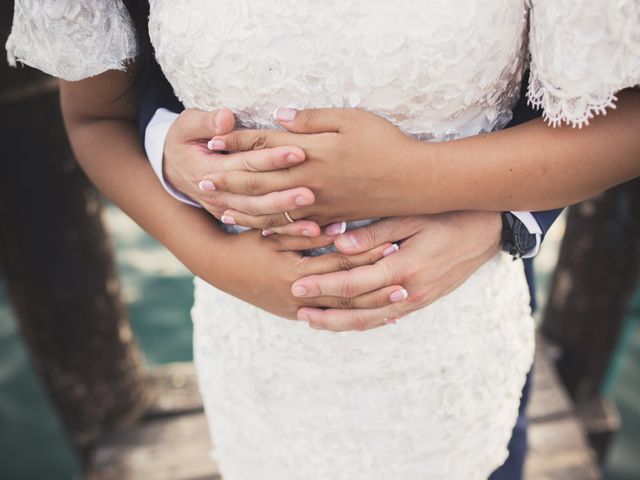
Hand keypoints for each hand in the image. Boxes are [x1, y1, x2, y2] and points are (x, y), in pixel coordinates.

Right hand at [163, 108, 321, 235]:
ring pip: (262, 219)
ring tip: (317, 225)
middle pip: (256, 197)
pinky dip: (291, 234)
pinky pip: (267, 229)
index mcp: (207, 170)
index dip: (271, 158)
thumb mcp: (186, 124)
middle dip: (285, 196)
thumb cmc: (184, 140)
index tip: (300, 152)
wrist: (172, 170)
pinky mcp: (241, 218)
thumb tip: (226, 118)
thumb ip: (206, 121)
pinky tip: (315, 234)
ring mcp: (229, 211)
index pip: (245, 164)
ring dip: (290, 223)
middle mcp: (219, 196)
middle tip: (312, 192)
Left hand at [202, 108, 422, 231]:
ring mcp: (317, 204)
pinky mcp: (329, 219)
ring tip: (218, 207)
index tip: (211, 142)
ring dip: (241, 208)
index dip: (235, 143)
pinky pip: (292, 227)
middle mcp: (308, 182)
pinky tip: (259, 230)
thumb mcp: (351, 119)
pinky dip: (270, 228)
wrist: (415, 182)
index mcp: (312, 153)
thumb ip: (312, 120)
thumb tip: (277, 116)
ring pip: (269, 209)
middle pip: (258, 181)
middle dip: (227, 179)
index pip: (264, 147)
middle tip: (200, 180)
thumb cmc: (386, 145)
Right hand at [205, 229, 402, 319]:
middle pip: (346, 294)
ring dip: (371, 308)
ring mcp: (297, 310)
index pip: (339, 265)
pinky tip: (377, 317)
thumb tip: (341, 227)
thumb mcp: (273, 232)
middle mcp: (298, 297)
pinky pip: (332, 319)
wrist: (219, 266)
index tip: (394, 247)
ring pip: (341, 313)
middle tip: (408, 284)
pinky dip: (354, 318)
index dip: (367, 257)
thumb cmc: (247, 242)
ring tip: (399, 303)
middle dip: (377, 290)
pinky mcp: (295, 314)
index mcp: (294, 273)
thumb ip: (305, 231)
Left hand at [285, 211, 501, 330]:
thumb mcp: (412, 217)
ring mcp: (416, 300)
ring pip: (372, 320)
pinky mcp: (422, 300)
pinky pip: (388, 317)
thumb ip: (375, 233)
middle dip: (325, 313)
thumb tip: (339, 244)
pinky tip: (347, 321)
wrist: (486, 232)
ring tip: (314, 321)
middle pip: (358, 311)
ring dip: (341, 323)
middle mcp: (408, 291)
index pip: (353, 284)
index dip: (322, 286)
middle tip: (297, 310)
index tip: (297, 286)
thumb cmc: (447, 216)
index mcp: (403, 268)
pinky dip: (365, 321)